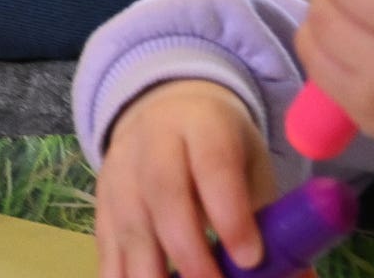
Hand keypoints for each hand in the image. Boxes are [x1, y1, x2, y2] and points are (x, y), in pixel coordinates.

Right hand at [92, 81, 273, 277]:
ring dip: (148, 271)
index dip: (229, 212)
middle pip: (163, 193)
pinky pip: (106, 243)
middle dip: (188, 251)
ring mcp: (119, 171)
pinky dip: (118, 275)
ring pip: (128, 222)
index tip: (250, 259)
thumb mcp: (252, 168)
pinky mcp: (101, 200)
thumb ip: (272, 221)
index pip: (213, 164)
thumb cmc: (222, 148)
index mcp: (203, 125)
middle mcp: (152, 142)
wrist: (165, 112)